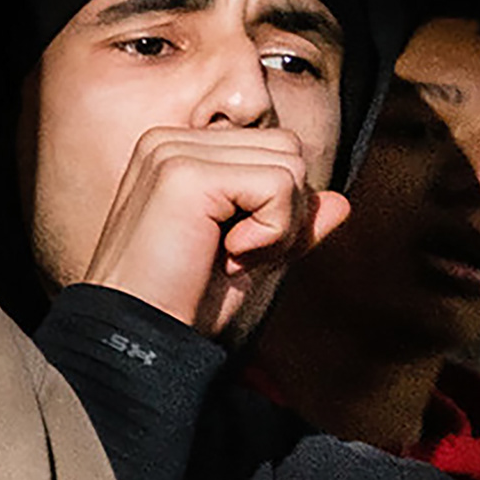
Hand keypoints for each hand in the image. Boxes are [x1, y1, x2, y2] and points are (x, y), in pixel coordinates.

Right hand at [77, 125, 348, 342]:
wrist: (138, 337)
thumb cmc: (182, 302)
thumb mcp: (250, 258)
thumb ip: (291, 223)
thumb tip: (340, 201)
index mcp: (176, 152)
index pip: (271, 148)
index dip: (276, 205)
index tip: (230, 250)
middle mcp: (170, 142)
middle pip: (286, 147)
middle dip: (283, 210)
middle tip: (236, 255)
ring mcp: (173, 153)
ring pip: (289, 162)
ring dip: (279, 221)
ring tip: (230, 255)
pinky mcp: (184, 174)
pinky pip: (277, 184)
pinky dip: (271, 231)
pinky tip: (228, 255)